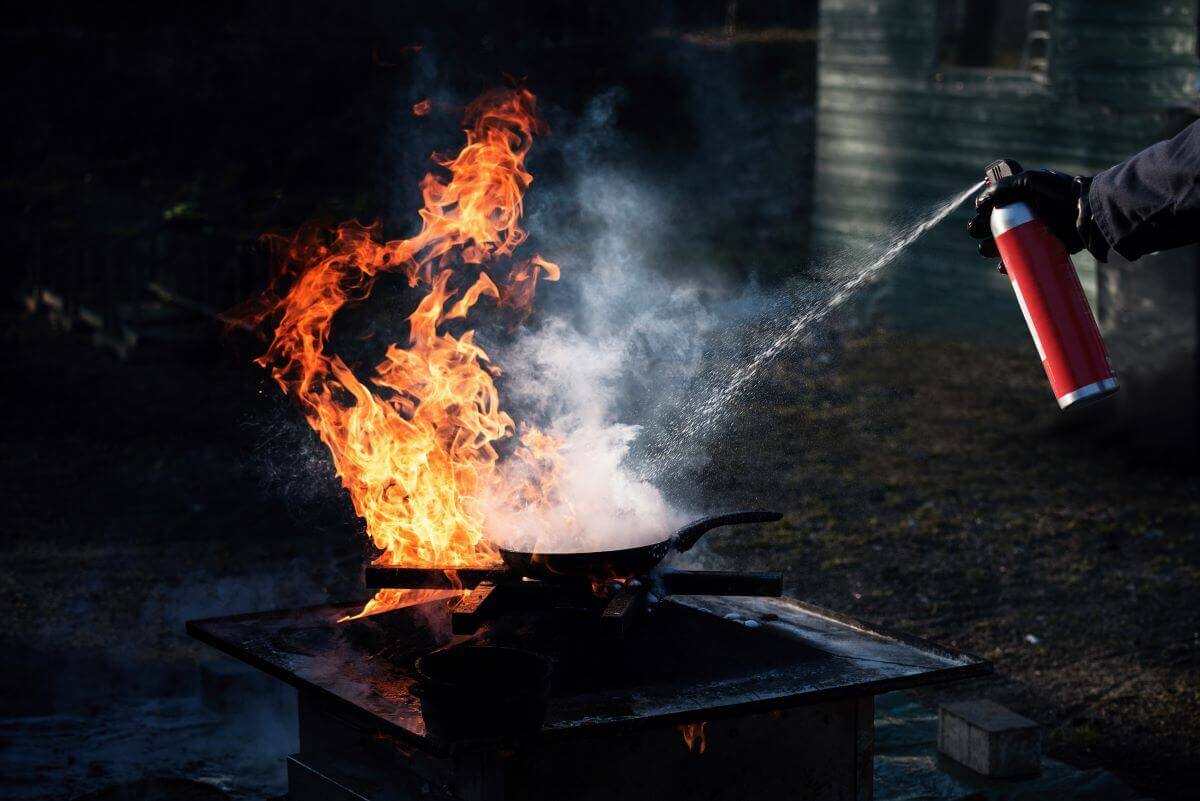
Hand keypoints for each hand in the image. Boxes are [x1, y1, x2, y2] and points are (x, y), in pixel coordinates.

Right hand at [968, 169, 1087, 259]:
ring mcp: (1035, 231)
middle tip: (976, 232)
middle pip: (996, 224)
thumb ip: (1002, 187)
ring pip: (1005, 243)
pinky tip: (1002, 266)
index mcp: (1023, 195)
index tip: (979, 213)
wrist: (1087, 214)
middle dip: (982, 229)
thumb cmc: (1060, 193)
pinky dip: (1009, 264)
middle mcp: (1027, 213)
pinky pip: (1020, 259)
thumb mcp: (1030, 181)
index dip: (985, 209)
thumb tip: (978, 204)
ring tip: (986, 250)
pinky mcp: (1043, 248)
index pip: (997, 202)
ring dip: (991, 248)